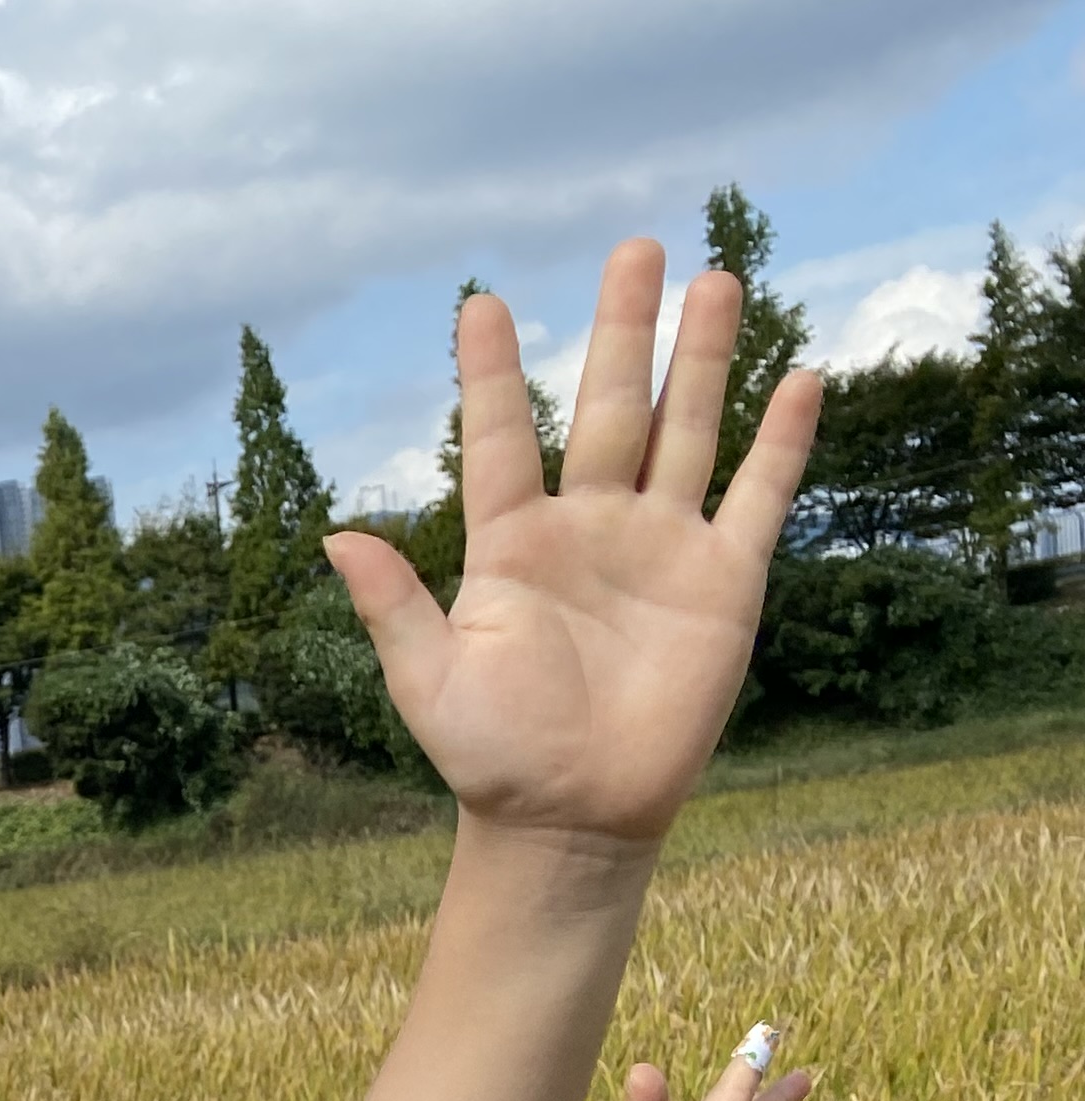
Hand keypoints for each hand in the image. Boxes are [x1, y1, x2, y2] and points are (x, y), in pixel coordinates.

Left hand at [329, 244, 818, 846]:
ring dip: (702, 358)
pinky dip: (779, 442)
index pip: (498, 440)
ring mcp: (659, 547)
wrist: (569, 817)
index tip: (478, 303)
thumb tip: (335, 535)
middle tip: (634, 248)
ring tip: (714, 278)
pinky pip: (756, 497)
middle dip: (621, 331)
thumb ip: (392, 606)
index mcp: (511, 547)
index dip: (488, 375)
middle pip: (607, 408)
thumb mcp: (426, 681)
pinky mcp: (722, 582)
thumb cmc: (489, 754)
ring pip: (686, 430)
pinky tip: (799, 378)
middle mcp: (588, 529)